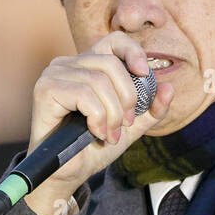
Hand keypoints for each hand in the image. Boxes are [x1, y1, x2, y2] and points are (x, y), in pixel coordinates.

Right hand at [23, 31, 174, 214]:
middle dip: (127, 97)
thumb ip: (150, 109)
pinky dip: (97, 116)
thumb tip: (169, 87)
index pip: (114, 41)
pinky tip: (96, 132)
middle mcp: (68, 63)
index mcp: (87, 65)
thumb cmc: (93, 147)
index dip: (133, 52)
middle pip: (111, 64)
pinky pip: (83, 94)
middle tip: (125, 124)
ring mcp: (54, 74)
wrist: (67, 173)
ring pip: (98, 81)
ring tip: (110, 134)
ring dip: (112, 113)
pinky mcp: (45, 89)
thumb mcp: (130, 127)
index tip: (144, 74)